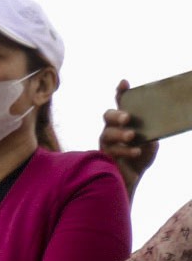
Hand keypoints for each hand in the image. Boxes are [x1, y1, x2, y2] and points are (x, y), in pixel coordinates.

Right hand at [101, 80, 158, 197]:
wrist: (133, 177)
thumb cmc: (141, 155)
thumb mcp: (150, 140)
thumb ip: (150, 131)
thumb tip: (155, 125)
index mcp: (123, 121)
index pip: (120, 103)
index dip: (121, 92)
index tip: (124, 83)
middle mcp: (111, 128)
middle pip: (108, 116)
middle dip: (117, 115)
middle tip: (127, 118)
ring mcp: (106, 142)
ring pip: (107, 133)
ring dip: (120, 134)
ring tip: (132, 136)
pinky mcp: (105, 156)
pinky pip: (113, 150)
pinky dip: (126, 150)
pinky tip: (137, 151)